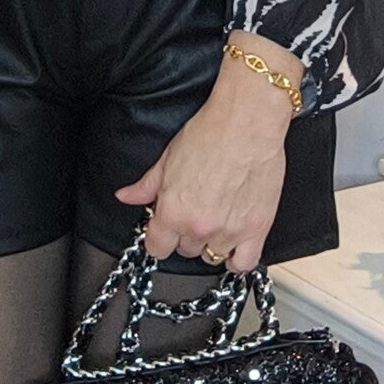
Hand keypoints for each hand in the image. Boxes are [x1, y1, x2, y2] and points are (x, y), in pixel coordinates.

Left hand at [113, 31, 303, 273]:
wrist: (249, 119)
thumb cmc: (211, 133)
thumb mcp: (168, 158)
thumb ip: (146, 185)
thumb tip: (127, 196)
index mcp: (173, 211)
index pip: (156, 248)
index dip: (159, 239)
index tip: (165, 233)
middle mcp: (199, 226)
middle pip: (186, 251)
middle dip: (187, 234)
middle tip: (197, 212)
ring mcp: (228, 231)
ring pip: (212, 257)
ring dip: (212, 243)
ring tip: (217, 221)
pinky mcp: (256, 229)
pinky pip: (244, 263)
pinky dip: (238, 259)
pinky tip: (235, 245)